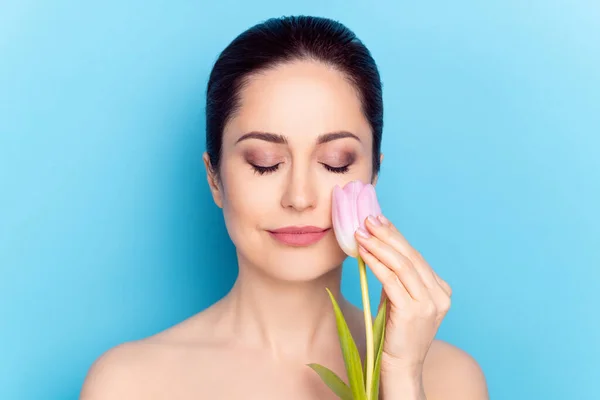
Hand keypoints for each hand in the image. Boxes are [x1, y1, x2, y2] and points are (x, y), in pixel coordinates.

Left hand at [354, 215, 451, 392]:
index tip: (379, 220)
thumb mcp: (400, 301)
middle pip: (411, 257)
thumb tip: (378, 247)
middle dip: (387, 235)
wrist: (401, 369)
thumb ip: (396, 277)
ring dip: (379, 246)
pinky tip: (363, 253)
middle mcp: (440, 296)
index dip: (396, 236)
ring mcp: (429, 305)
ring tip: (361, 233)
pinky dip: (376, 264)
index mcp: (441, 290)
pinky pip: (391, 281)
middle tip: (368, 220)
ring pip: (402, 265)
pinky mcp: (413, 313)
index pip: (416, 256)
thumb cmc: (397, 335)